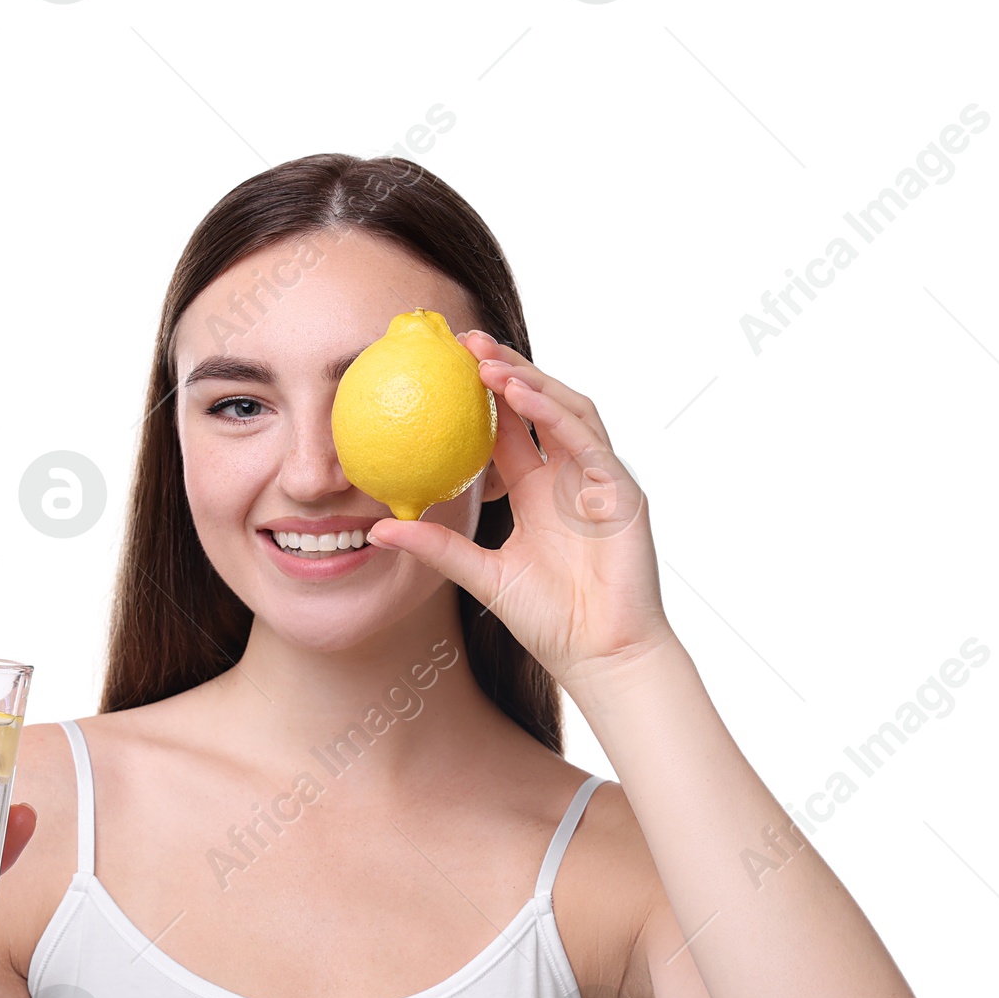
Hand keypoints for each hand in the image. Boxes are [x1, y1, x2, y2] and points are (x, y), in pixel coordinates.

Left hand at [364, 329, 675, 687]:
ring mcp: (600, 480)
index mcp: (538, 492)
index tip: (444, 367)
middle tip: (463, 340)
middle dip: (504, 369)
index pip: (509, 429)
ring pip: (568, 411)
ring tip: (488, 362)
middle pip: (539, 406)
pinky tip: (525, 397)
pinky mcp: (623, 491)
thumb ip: (435, 548)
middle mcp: (570, 478)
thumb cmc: (549, 622)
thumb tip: (376, 531)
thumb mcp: (479, 575)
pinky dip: (556, 415)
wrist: (600, 656)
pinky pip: (588, 441)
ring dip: (529, 382)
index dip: (481, 396)